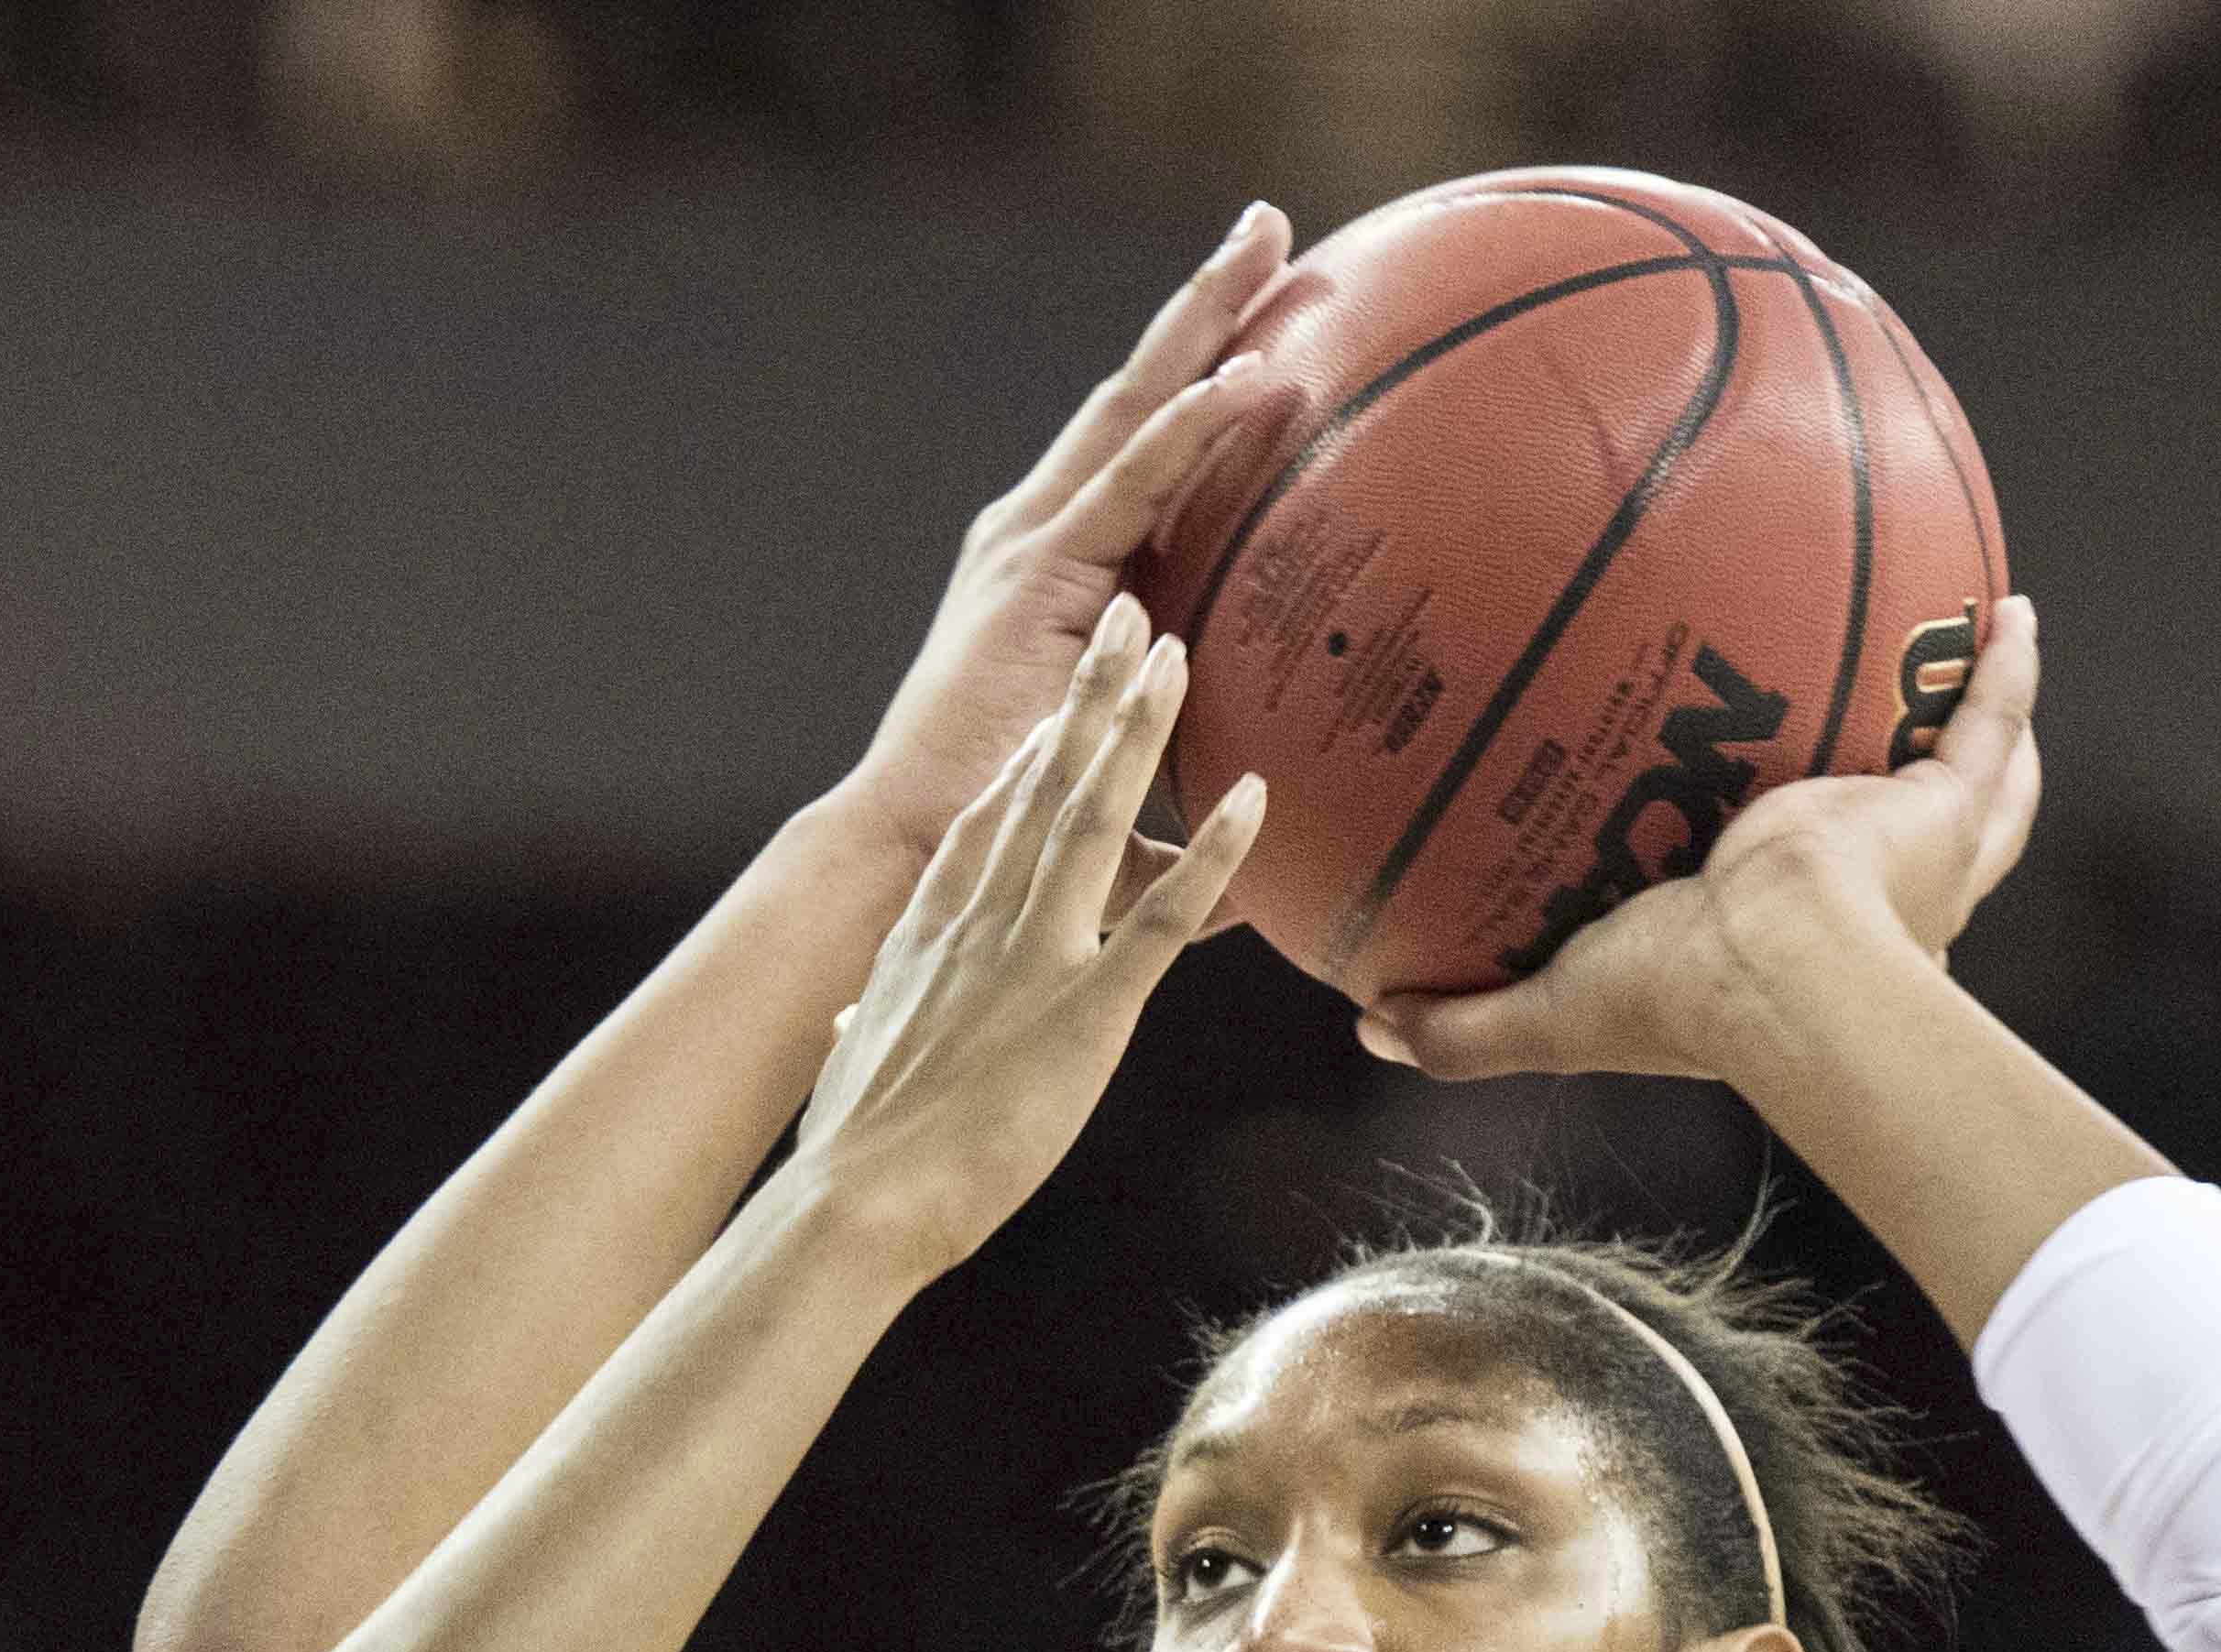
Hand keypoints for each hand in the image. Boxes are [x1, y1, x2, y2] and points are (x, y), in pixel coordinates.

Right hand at [784, 596, 1264, 1282]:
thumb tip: (850, 1016)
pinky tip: (1256, 801)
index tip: (1062, 693)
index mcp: (930, 929)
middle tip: (1130, 614)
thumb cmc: (854, 1150)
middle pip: (1043, 781)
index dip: (1031, 747)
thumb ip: (866, 1023)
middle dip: (1090, 692)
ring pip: (1095, 815)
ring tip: (1178, 650)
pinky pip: (1163, 918)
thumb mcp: (855, 1063)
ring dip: (1141, 729)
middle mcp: (981, 919)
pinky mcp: (1085, 1010)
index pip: (988, 815)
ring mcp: (1033, 956)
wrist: (855, 1200)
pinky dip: (1213, 855)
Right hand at [839, 207, 1296, 856]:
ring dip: (1203, 323)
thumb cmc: (1026, 835)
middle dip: (1205, 304)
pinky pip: (1131, 485)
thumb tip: (1288, 821)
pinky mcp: (1037, 578)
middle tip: (1272, 224)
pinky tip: (1248, 378)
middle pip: (1141, 393)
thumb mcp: (1135, 773)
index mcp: (1068, 564)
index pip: (1151, 443)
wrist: (932, 858)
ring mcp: (1035, 546)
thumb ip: (1200, 766)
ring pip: (1136, 408)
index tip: (1273, 304)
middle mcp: (1044, 532)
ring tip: (1267, 245)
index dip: (1205, 369)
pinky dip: (1189, 429)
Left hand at [1360, 596, 2049, 1091]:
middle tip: (1883, 723)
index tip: (1772, 835)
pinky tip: (2011, 608)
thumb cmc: (1684, 1003)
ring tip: (1968, 647)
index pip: (1797, 901)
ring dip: (1972, 721)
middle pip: (1903, 836)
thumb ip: (1468, 1021)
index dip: (1792, 870)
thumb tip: (1368, 1019)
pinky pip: (1990, 719)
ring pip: (1972, 780)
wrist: (1781, 976)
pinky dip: (2009, 667)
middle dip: (1904, 787)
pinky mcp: (1948, 805)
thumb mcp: (1559, 1011)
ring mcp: (1923, 846)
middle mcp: (1875, 893)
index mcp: (1794, 940)